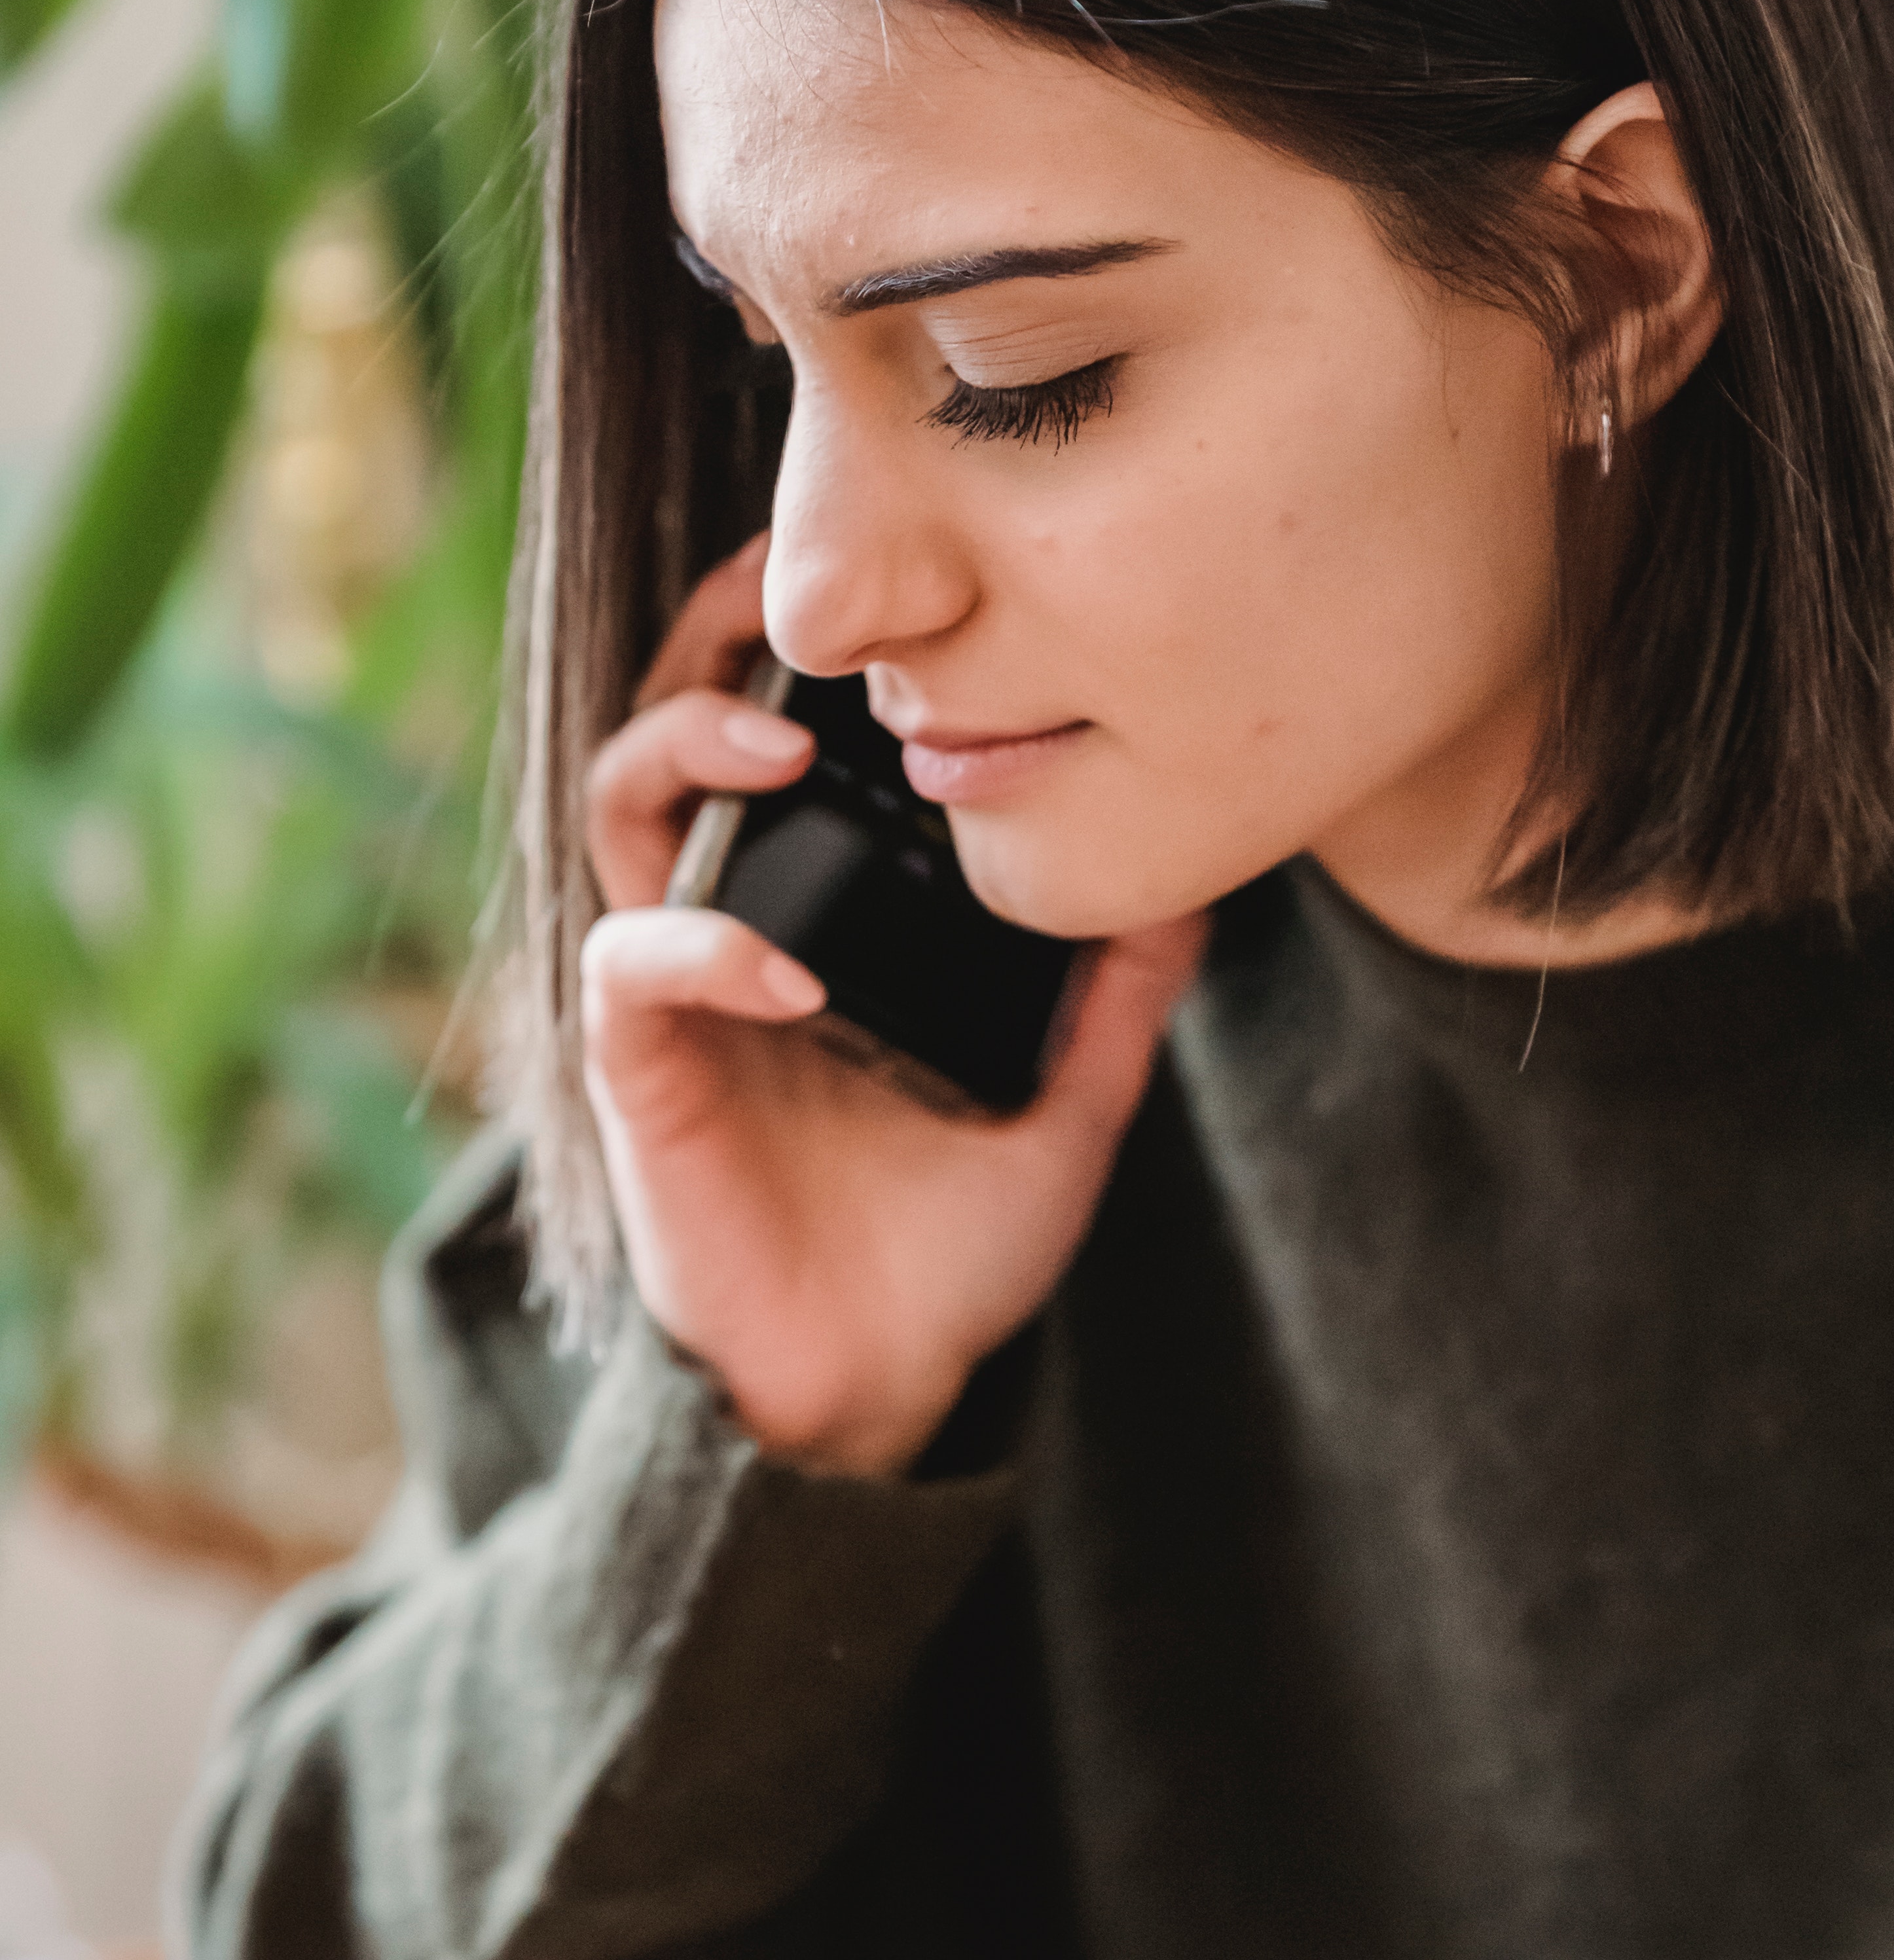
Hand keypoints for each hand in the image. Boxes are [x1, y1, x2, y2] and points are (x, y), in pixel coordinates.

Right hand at [580, 534, 1203, 1475]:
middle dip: (716, 640)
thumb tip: (1203, 884)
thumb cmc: (950, 1239)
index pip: (783, 732)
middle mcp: (735, 925)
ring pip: (624, 813)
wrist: (883, 1378)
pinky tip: (792, 970)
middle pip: (679, 729)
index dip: (807, 643)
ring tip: (780, 744)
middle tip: (783, 584)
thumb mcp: (1065, 1096)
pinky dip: (698, 947)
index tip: (883, 581)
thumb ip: (1118, 989)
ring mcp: (680, 993)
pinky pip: (630, 970)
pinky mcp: (644, 1075)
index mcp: (819, 910)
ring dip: (686, 752)